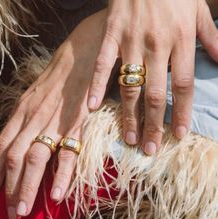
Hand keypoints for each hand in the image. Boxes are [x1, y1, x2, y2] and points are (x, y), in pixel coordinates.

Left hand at [0, 10, 106, 217]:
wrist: (82, 56)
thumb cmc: (60, 74)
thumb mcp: (36, 92)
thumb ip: (28, 114)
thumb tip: (23, 135)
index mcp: (24, 109)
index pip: (2, 144)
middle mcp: (34, 118)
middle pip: (15, 157)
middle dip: (9, 186)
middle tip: (9, 209)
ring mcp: (55, 121)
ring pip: (35, 158)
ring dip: (28, 186)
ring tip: (24, 208)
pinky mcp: (77, 123)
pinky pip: (66, 153)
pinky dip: (61, 176)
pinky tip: (57, 194)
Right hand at [88, 0, 217, 154]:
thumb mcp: (198, 11)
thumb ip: (210, 38)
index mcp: (181, 40)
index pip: (183, 86)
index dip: (180, 113)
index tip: (177, 135)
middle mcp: (156, 45)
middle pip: (155, 93)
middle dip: (153, 124)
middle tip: (149, 148)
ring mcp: (131, 41)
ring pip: (130, 85)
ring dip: (128, 114)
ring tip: (128, 137)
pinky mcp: (111, 35)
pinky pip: (103, 63)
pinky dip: (98, 84)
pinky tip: (93, 105)